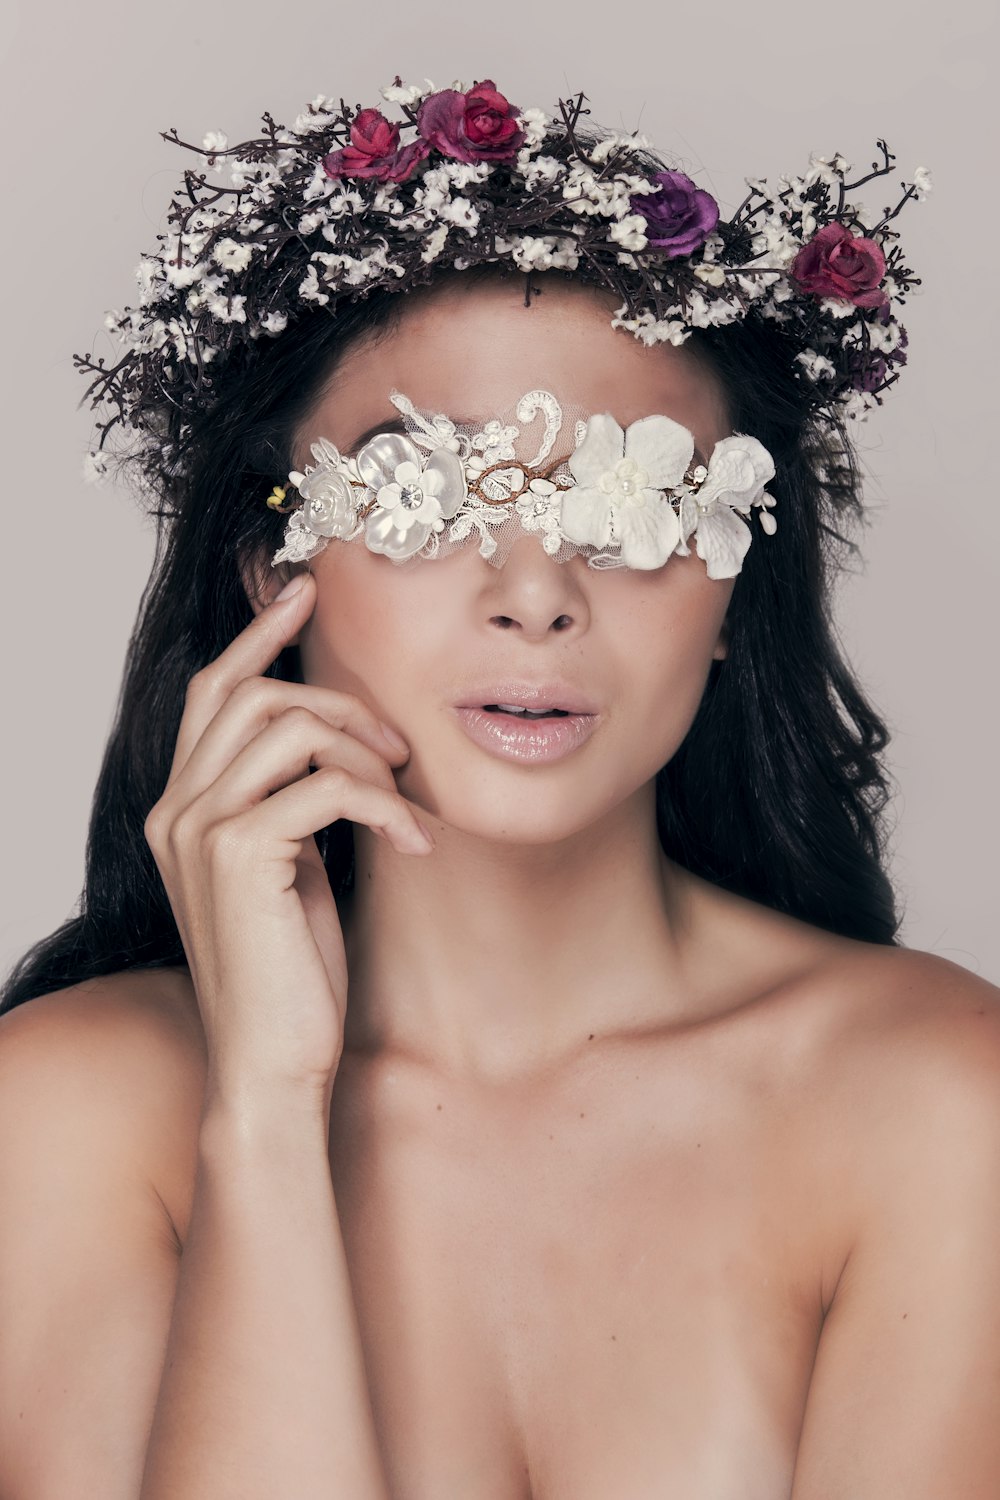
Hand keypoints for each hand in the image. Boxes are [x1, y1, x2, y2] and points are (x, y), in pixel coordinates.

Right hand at [143, 572, 431, 1107]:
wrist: (271, 1063)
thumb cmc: (290, 971)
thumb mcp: (291, 869)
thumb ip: (292, 803)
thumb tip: (342, 744)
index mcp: (181, 808)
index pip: (210, 693)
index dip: (257, 636)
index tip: (305, 595)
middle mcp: (175, 809)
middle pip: (254, 696)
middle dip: (337, 701)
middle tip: (399, 744)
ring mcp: (198, 829)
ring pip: (290, 728)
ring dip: (367, 753)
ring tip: (408, 797)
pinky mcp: (240, 854)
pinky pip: (327, 786)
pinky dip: (384, 804)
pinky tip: (414, 844)